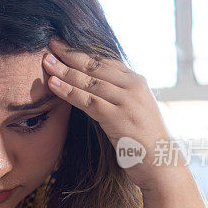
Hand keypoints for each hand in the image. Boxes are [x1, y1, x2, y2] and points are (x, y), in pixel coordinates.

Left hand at [41, 36, 183, 191]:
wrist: (161, 165)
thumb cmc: (142, 140)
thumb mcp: (132, 110)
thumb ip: (116, 94)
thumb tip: (92, 85)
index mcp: (136, 82)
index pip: (105, 60)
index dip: (81, 51)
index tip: (62, 43)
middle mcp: (133, 87)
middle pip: (96, 66)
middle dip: (70, 54)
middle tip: (50, 44)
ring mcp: (127, 102)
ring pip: (90, 82)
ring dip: (65, 71)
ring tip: (46, 62)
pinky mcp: (118, 118)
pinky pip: (88, 101)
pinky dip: (69, 91)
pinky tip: (53, 84)